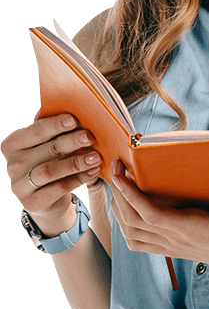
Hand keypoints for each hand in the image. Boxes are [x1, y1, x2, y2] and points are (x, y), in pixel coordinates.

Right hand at [1, 113, 101, 234]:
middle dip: (71, 142)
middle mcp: (12, 164)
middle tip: (91, 137)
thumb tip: (73, 106)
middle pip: (46, 149)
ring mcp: (19, 185)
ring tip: (96, 157)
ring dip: (76, 162)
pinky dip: (78, 179)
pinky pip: (58, 188)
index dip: (55, 124)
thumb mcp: (46, 145)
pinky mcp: (31, 202)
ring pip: (50, 170)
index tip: (74, 119)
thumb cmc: (49, 162)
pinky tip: (94, 171)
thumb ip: (53, 129)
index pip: (35, 130)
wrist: (46, 198)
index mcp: (13, 144)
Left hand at [109, 160, 208, 285]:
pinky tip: (127, 211)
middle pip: (134, 222)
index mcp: (195, 229)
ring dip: (119, 212)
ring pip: (132, 235)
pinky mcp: (175, 250)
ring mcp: (175, 247)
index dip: (132, 195)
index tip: (121, 174)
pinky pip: (140, 244)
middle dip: (119, 195)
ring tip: (118, 186)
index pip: (152, 214)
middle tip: (116, 168)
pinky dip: (126, 227)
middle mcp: (179, 240)